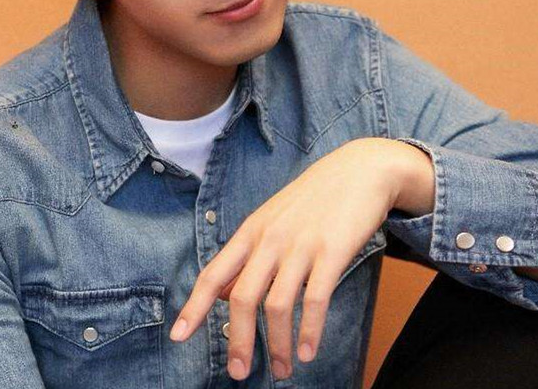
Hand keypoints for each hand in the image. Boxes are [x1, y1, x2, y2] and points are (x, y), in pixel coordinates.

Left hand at [168, 137, 419, 380]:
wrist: (359, 170)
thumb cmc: (312, 201)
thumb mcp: (270, 221)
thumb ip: (247, 258)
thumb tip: (220, 295)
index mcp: (249, 233)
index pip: (212, 274)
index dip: (194, 307)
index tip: (178, 336)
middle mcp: (268, 240)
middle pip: (241, 297)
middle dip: (238, 340)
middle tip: (238, 372)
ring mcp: (300, 245)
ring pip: (277, 305)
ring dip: (276, 344)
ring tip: (281, 370)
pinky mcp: (332, 251)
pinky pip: (315, 299)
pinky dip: (309, 331)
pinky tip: (307, 352)